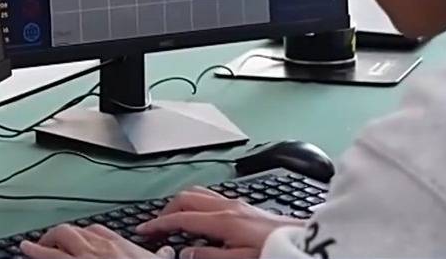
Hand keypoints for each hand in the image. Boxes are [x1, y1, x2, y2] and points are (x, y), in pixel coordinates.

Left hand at [20, 223, 171, 258]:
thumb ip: (158, 256)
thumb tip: (167, 253)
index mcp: (117, 244)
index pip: (94, 231)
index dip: (82, 234)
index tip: (75, 239)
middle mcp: (97, 249)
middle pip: (71, 233)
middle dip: (58, 236)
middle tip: (50, 242)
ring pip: (56, 244)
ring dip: (40, 245)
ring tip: (28, 246)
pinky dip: (36, 256)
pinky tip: (26, 252)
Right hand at [136, 187, 303, 258]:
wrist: (301, 241)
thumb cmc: (273, 251)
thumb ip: (209, 255)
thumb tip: (185, 252)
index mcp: (222, 220)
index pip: (181, 218)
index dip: (158, 224)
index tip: (144, 229)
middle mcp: (227, 206)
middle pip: (186, 198)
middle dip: (166, 209)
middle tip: (156, 225)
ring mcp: (236, 203)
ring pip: (199, 193)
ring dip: (181, 203)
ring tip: (173, 218)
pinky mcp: (244, 206)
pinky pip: (212, 197)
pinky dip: (197, 203)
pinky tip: (199, 217)